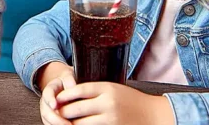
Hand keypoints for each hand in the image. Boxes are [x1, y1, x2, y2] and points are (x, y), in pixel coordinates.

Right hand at [38, 62, 76, 124]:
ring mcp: (47, 111)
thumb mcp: (68, 76)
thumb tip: (72, 86)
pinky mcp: (50, 118)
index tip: (55, 105)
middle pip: (46, 112)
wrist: (62, 85)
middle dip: (56, 119)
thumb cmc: (66, 82)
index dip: (50, 100)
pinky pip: (50, 124)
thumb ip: (69, 80)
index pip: (47, 94)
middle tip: (67, 124)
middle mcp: (45, 101)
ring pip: (47, 120)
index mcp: (49, 89)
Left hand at [55, 82, 174, 124]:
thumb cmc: (131, 99)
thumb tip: (70, 92)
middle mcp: (108, 103)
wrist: (152, 114)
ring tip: (65, 121)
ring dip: (70, 123)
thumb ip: (96, 90)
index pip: (78, 89)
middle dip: (63, 112)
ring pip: (80, 124)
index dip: (64, 94)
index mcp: (107, 88)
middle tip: (56, 112)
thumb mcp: (115, 88)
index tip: (57, 97)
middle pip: (75, 108)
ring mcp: (110, 119)